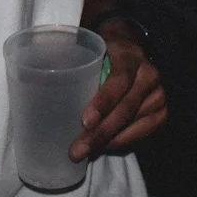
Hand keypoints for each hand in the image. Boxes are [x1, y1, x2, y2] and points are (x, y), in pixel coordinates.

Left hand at [70, 20, 165, 159]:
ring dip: (108, 142)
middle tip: (76, 151)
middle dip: (100, 134)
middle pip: (125, 109)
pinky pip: (142, 133)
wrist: (130, 45)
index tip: (84, 122)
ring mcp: (158, 93)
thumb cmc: (101, 49)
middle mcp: (149, 74)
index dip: (104, 102)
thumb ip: (67, 60)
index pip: (119, 80)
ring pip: (133, 125)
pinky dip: (122, 142)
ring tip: (83, 152)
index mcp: (129, 55)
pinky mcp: (161, 110)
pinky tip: (104, 147)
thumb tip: (35, 82)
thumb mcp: (87, 46)